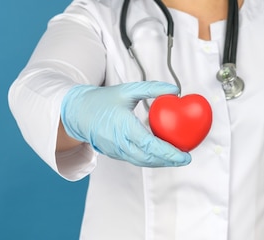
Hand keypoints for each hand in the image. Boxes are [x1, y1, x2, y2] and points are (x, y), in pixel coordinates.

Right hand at [60, 81, 190, 166]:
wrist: (77, 113)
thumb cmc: (101, 101)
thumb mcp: (128, 90)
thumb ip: (152, 89)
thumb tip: (175, 90)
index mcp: (124, 127)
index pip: (151, 145)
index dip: (169, 153)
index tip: (185, 154)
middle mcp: (120, 142)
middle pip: (149, 158)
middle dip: (169, 161)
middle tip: (186, 158)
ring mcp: (116, 151)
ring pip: (143, 162)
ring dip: (161, 163)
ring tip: (177, 158)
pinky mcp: (115, 154)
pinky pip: (136, 160)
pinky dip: (150, 160)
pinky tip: (161, 155)